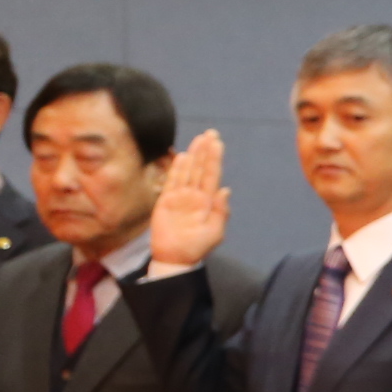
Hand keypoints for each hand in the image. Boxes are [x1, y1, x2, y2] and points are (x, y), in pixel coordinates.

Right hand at [150, 132, 232, 267]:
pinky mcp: (165, 201)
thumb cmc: (197, 247)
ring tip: (198, 139)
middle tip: (210, 133)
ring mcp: (180, 196)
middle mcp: (195, 195)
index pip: (212, 175)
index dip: (215, 158)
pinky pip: (171, 181)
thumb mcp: (215, 232)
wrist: (176, 258)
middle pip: (201, 168)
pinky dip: (176, 169)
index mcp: (208, 201)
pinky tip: (181, 156)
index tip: (217, 142)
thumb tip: (226, 190)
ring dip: (193, 155)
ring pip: (187, 171)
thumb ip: (221, 211)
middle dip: (205, 151)